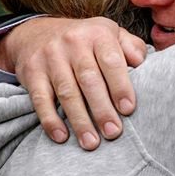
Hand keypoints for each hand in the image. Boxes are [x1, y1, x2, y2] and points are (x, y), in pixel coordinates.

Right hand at [0, 17, 146, 149]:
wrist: (37, 32)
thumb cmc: (85, 40)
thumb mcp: (109, 33)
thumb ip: (131, 47)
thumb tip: (142, 64)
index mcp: (97, 34)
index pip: (111, 61)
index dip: (120, 86)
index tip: (128, 109)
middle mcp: (73, 42)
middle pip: (89, 80)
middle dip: (102, 109)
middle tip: (113, 133)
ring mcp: (50, 57)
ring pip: (67, 92)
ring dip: (79, 121)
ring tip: (91, 143)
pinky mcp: (32, 72)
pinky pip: (41, 99)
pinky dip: (50, 120)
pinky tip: (61, 136)